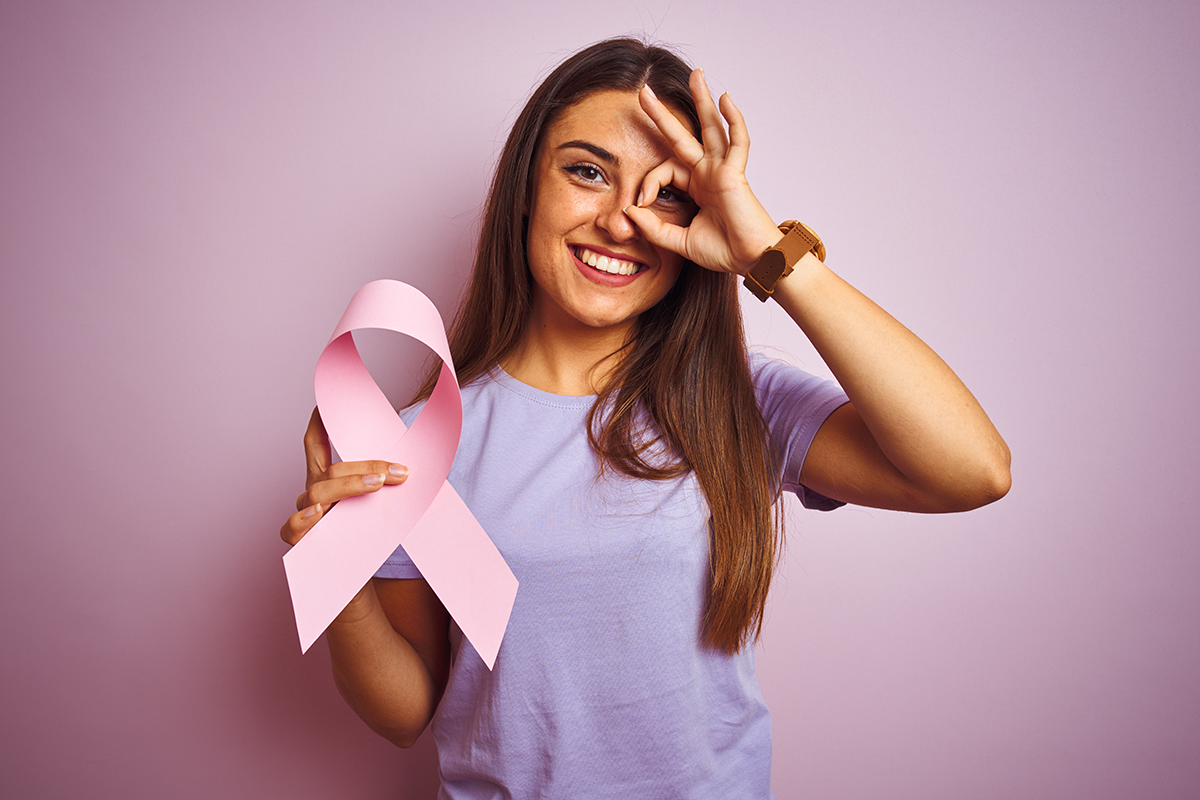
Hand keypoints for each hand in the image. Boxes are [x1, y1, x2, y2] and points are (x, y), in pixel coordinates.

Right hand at [280, 407, 408, 546]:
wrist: (357, 577)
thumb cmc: (367, 536)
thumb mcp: (378, 504)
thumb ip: (384, 484)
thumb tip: (412, 467)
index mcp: (327, 479)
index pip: (315, 445)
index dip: (318, 423)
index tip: (324, 403)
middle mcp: (313, 494)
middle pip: (331, 470)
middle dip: (367, 467)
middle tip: (399, 473)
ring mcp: (306, 516)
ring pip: (318, 492)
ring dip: (350, 486)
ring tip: (375, 485)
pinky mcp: (301, 541)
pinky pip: (292, 528)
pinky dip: (304, 519)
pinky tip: (320, 512)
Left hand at [625, 69, 782, 275]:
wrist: (751, 261)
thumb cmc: (723, 251)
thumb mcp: (679, 241)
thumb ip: (654, 228)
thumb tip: (629, 211)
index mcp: (696, 187)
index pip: (665, 171)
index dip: (648, 183)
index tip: (639, 204)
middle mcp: (709, 173)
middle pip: (683, 135)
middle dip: (663, 114)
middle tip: (644, 90)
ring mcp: (723, 170)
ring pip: (711, 128)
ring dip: (702, 100)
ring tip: (696, 74)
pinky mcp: (736, 174)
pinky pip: (737, 141)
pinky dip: (733, 120)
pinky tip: (724, 98)